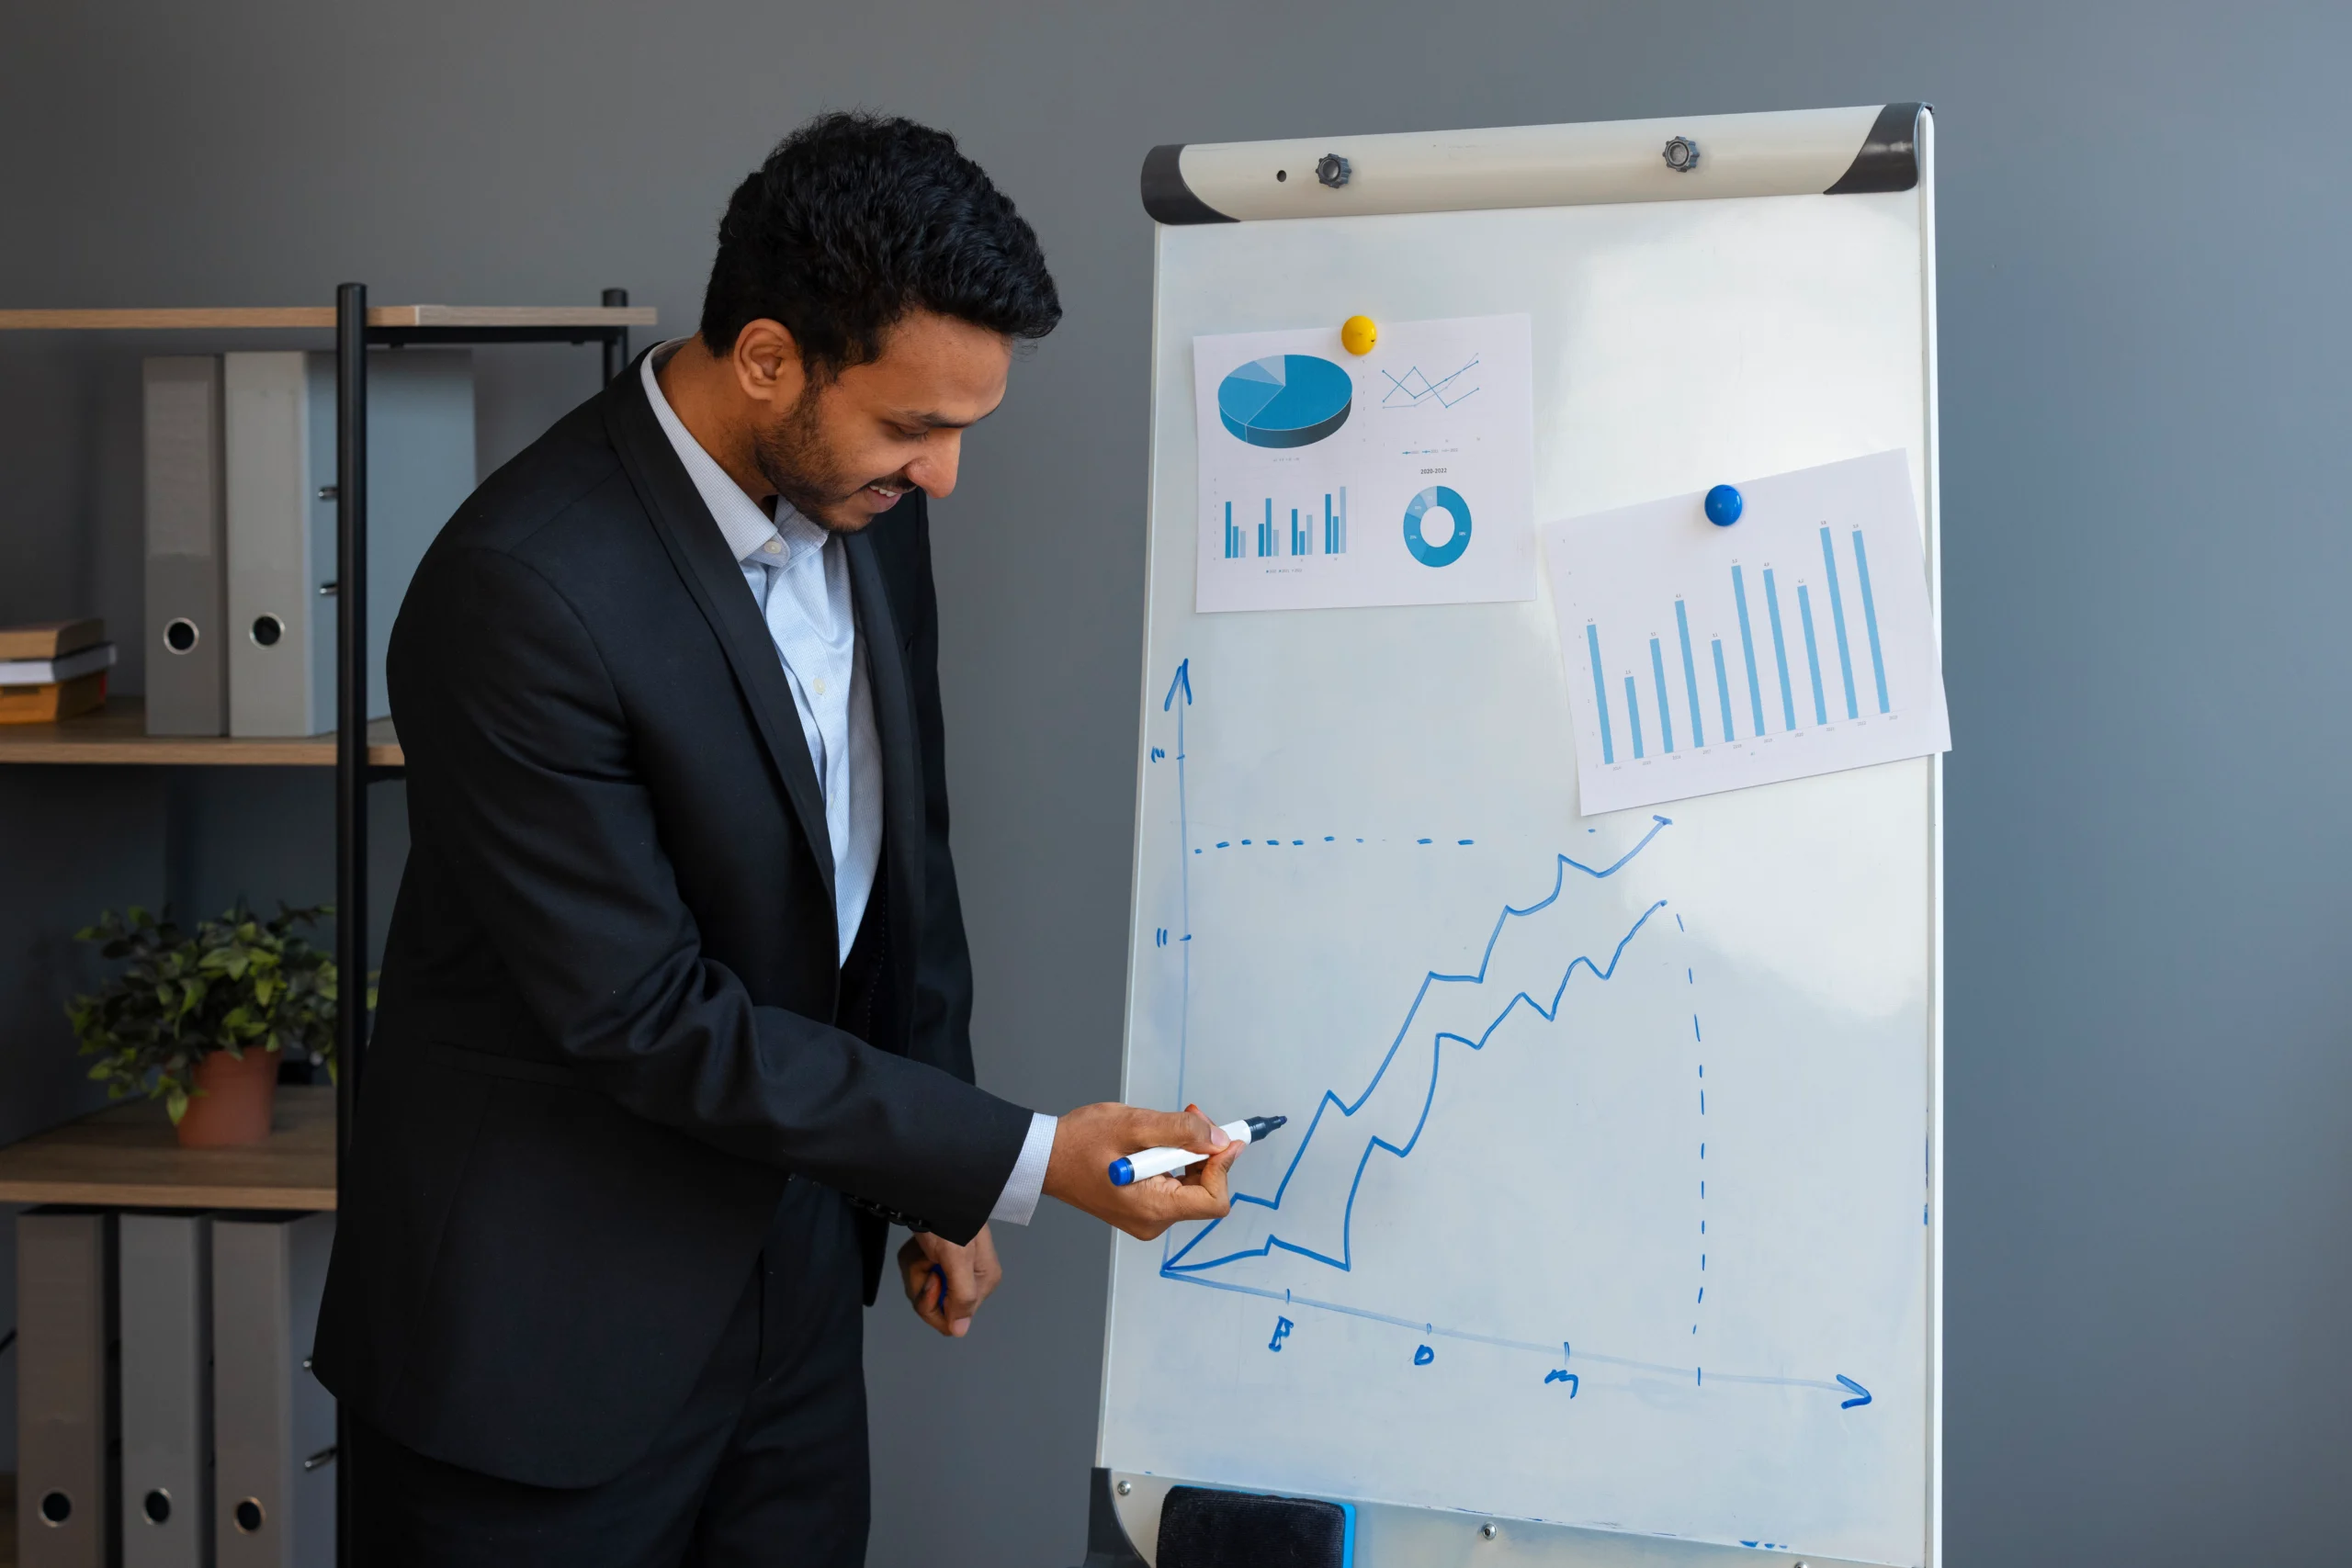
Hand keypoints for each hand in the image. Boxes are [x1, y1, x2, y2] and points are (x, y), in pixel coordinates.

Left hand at [898, 1224, 1001, 1337]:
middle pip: (936, 1307)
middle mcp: (969, 1280)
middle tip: (926, 1262)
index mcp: (982, 1282)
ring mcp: (951, 1270)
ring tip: (924, 1249)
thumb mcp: (958, 1258)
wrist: (935, 1190)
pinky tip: (919, 1246)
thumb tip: (960, 1330)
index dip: (935, 1306)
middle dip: (923, 1286)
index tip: (932, 1281)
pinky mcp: (936, 1259)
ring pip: (922, 1291)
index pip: (955, 1319)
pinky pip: (917, 1274)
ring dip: (916, 1269)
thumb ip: (962, 1296)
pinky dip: (912, 1260)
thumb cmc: (950, 1220)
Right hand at [1043, 1102, 1237, 1239]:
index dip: (1224, 1166)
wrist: (1044, 1158)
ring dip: (1188, 1154)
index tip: (1222, 1136)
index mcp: (1152, 1208)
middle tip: (1190, 1118)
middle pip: (1205, 1192)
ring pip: (1190, 1187)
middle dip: (1205, 1154)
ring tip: (1160, 1130)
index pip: (1214, 1200)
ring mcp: (1146, 1218)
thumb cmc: (1079, 1143)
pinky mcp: (1141, 1209)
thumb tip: (1218, 1139)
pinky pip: (1173, 1187)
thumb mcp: (1132, 1126)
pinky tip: (1154, 1142)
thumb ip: (1180, 1131)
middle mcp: (1153, 1221)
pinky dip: (1174, 1161)